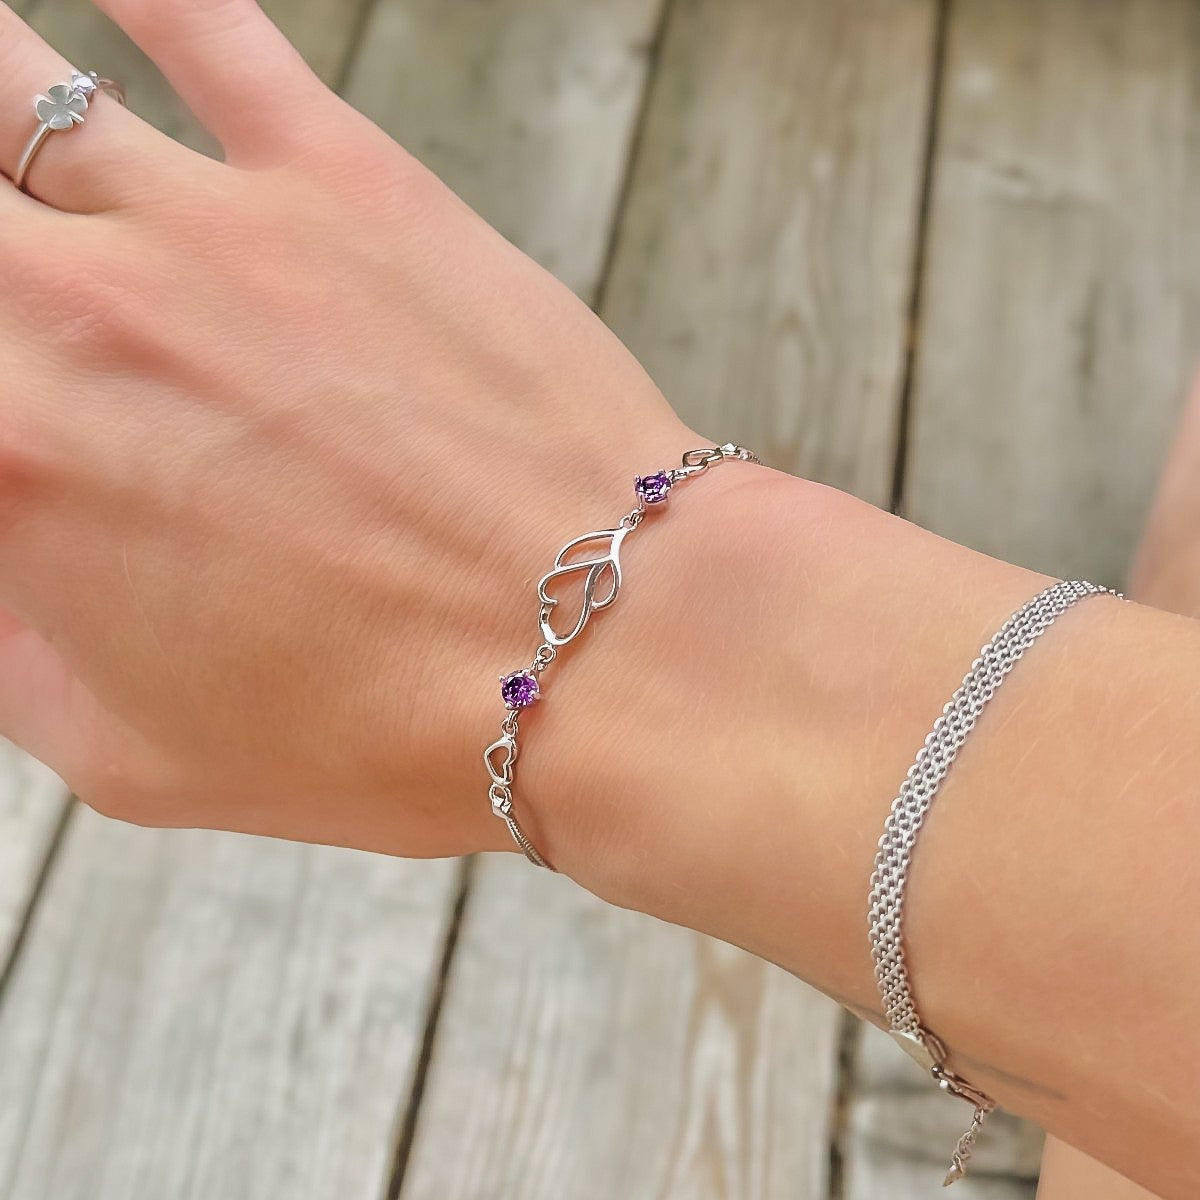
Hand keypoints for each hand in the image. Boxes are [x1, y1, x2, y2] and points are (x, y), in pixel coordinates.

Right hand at [0, 0, 690, 858]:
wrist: (595, 650)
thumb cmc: (385, 726)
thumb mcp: (143, 756)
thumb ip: (16, 654)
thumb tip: (4, 574)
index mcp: (9, 468)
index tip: (18, 410)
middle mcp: (75, 319)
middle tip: (17, 280)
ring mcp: (210, 228)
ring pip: (17, 87)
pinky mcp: (344, 178)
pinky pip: (209, 29)